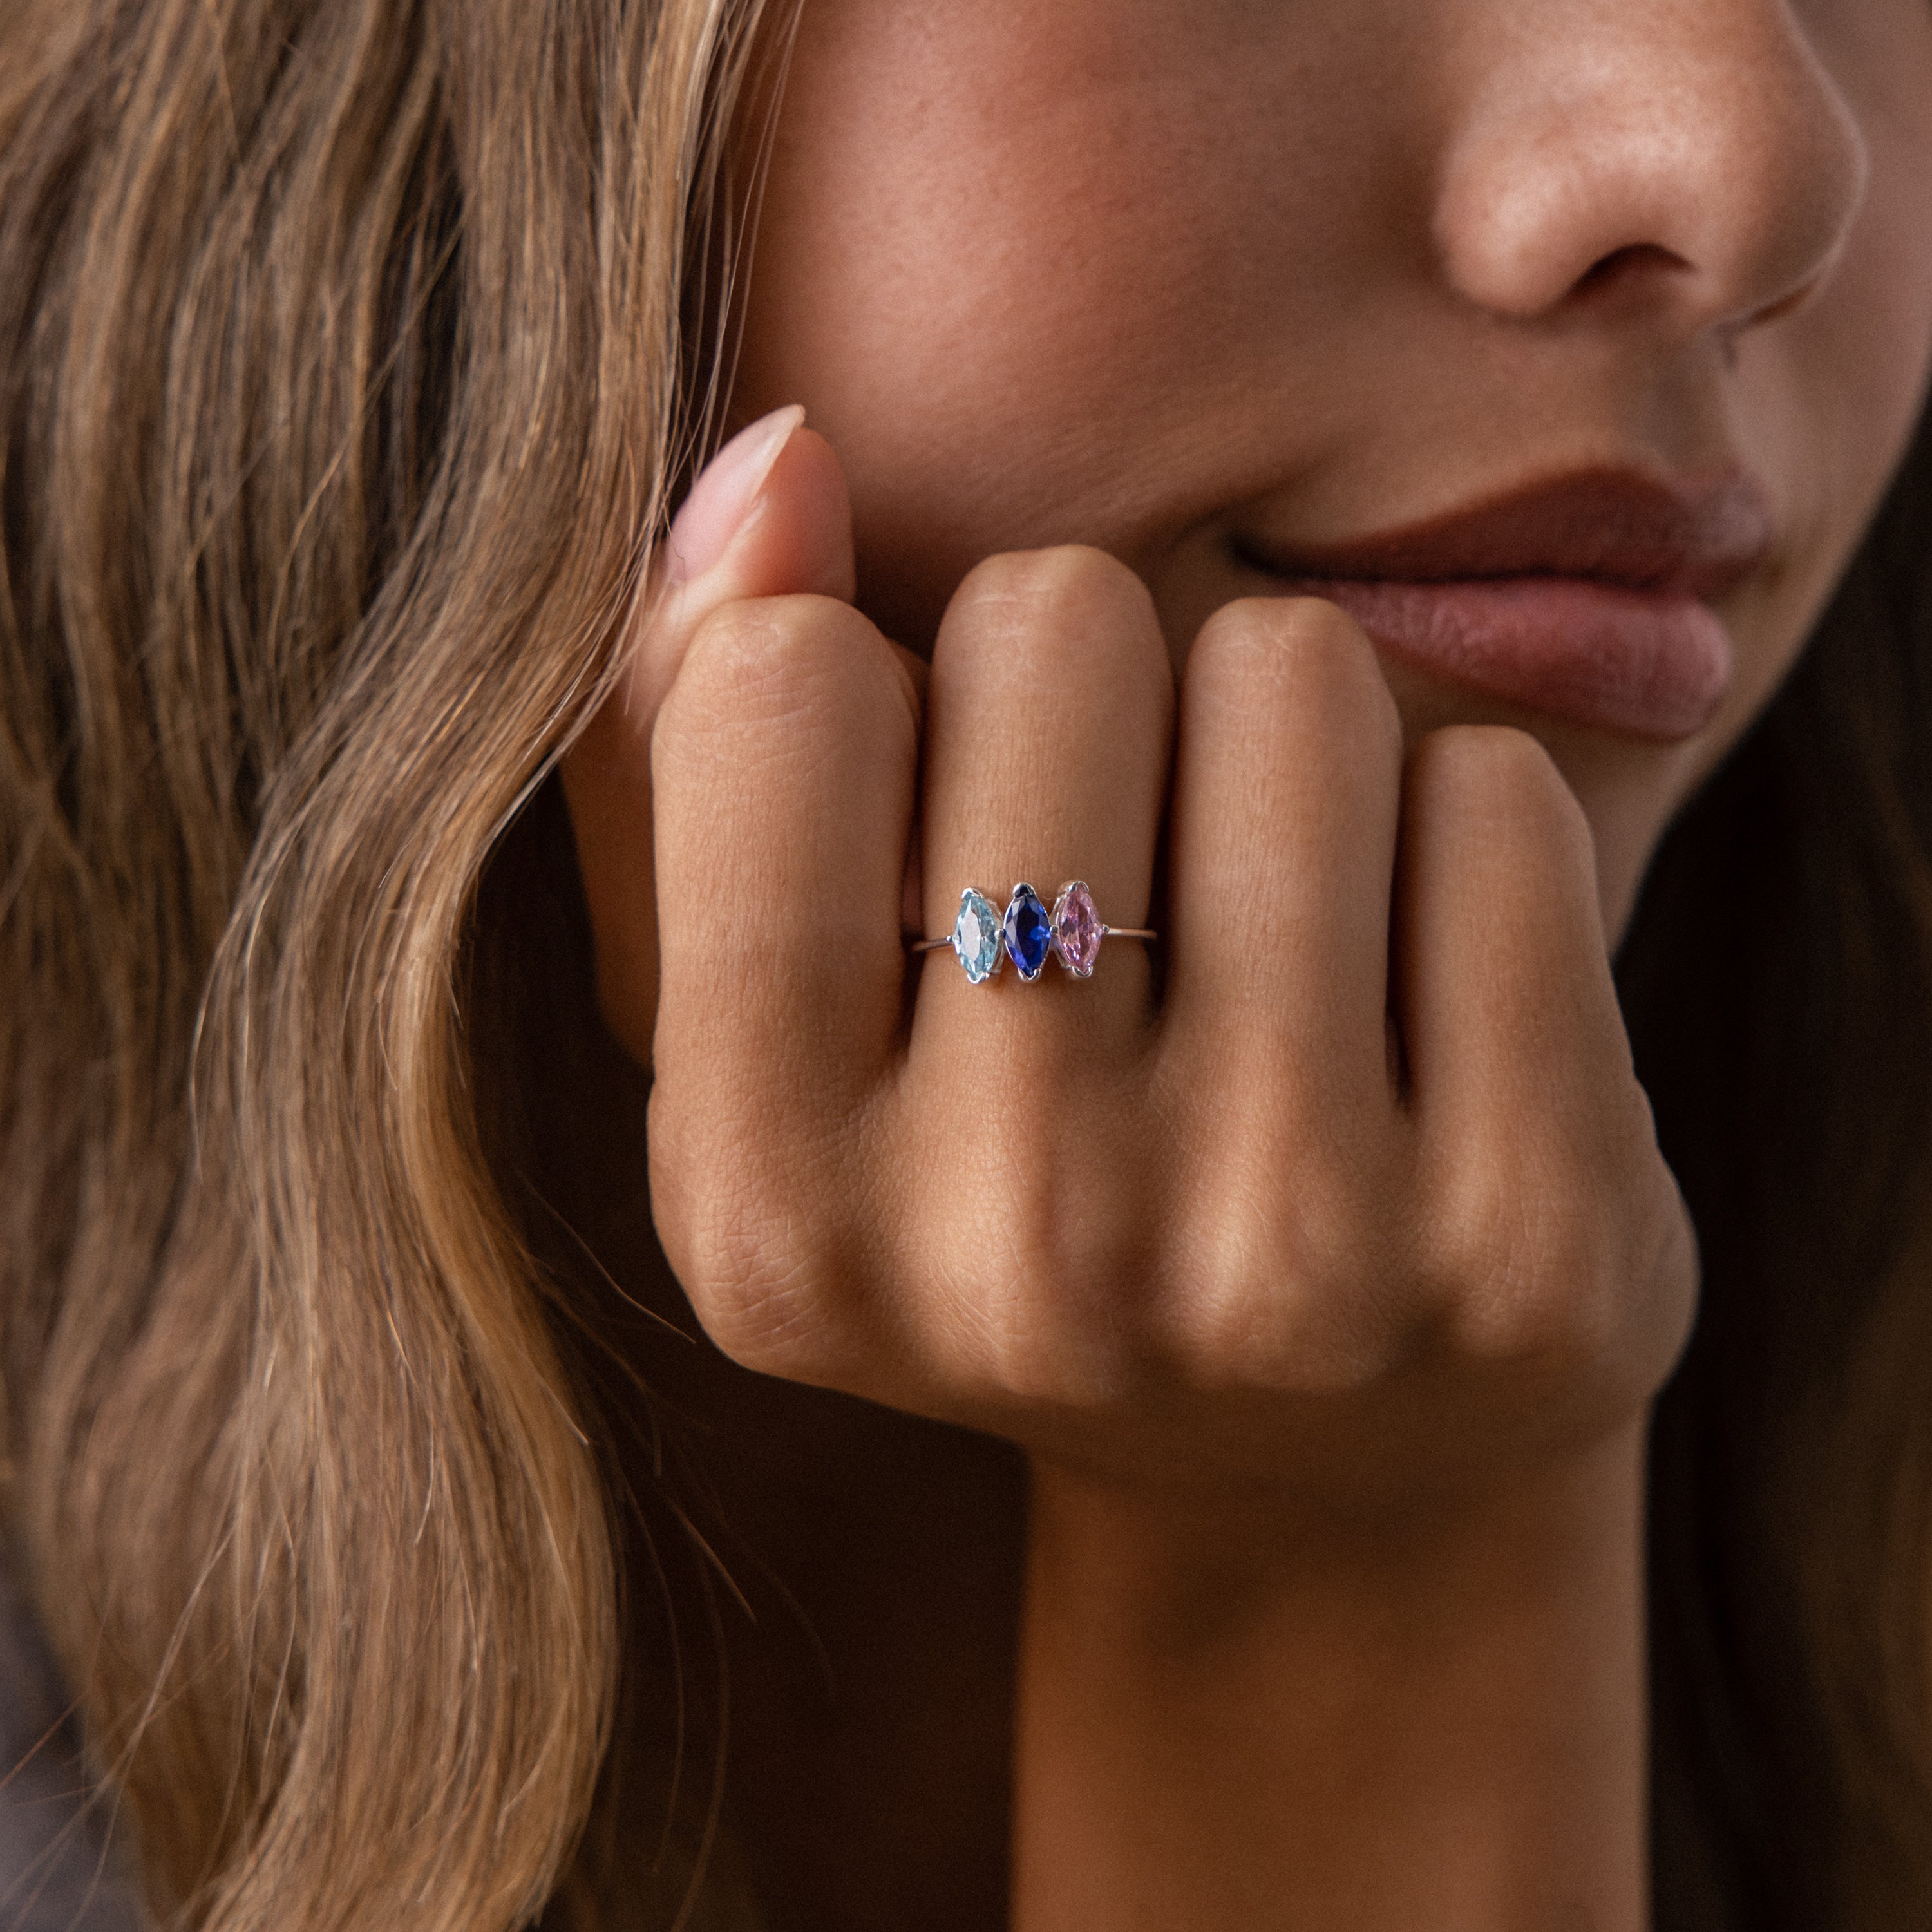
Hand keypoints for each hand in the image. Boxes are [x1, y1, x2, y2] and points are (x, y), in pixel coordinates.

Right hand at [566, 409, 1697, 1528]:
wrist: (1322, 1454)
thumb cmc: (1009, 1186)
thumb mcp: (783, 1022)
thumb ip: (698, 740)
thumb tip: (774, 459)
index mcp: (764, 1209)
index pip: (785, 681)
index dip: (876, 695)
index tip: (933, 826)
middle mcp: (1014, 1256)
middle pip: (1051, 625)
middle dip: (1090, 694)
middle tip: (1122, 884)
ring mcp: (1286, 1260)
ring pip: (1286, 673)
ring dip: (1273, 741)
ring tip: (1265, 934)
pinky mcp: (1530, 1240)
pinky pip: (1491, 791)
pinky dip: (1450, 831)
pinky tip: (1419, 997)